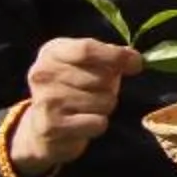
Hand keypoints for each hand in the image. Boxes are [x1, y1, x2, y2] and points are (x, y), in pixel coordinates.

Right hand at [9, 36, 141, 176]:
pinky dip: (97, 125)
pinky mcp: (51, 127)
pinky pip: (98, 123)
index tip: (135, 64)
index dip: (116, 56)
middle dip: (110, 87)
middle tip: (96, 92)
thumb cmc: (71, 87)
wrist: (41, 126)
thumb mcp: (85, 64)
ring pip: (105, 102)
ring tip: (86, 108)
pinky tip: (82, 123)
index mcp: (52, 52)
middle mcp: (43, 74)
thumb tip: (134, 60)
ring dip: (104, 107)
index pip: (87, 49)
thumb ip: (109, 56)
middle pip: (102, 78)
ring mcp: (46, 101)